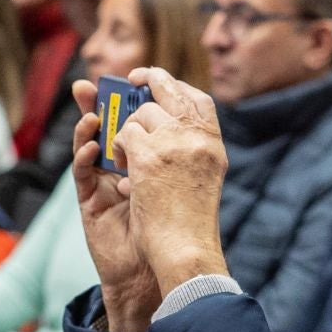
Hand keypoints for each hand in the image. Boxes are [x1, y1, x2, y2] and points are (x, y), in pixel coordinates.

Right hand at [70, 76, 157, 331]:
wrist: (159, 270)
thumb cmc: (172, 227)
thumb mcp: (181, 179)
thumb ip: (178, 150)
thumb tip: (190, 108)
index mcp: (146, 158)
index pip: (136, 119)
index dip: (134, 98)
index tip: (135, 77)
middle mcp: (123, 166)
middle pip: (108, 125)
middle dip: (102, 102)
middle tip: (97, 84)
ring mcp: (104, 182)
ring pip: (89, 143)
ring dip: (87, 125)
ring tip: (92, 114)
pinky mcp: (90, 201)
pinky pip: (83, 173)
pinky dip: (85, 156)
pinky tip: (92, 146)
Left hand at [114, 68, 230, 296]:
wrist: (186, 251)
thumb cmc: (190, 225)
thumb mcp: (201, 180)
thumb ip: (190, 151)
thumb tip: (165, 127)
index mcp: (213, 144)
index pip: (199, 100)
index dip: (177, 87)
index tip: (159, 82)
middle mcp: (197, 137)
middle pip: (170, 91)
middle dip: (148, 80)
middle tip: (130, 81)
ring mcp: (174, 143)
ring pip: (141, 114)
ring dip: (128, 131)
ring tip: (128, 159)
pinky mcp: (149, 155)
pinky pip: (124, 134)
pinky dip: (118, 149)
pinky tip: (123, 169)